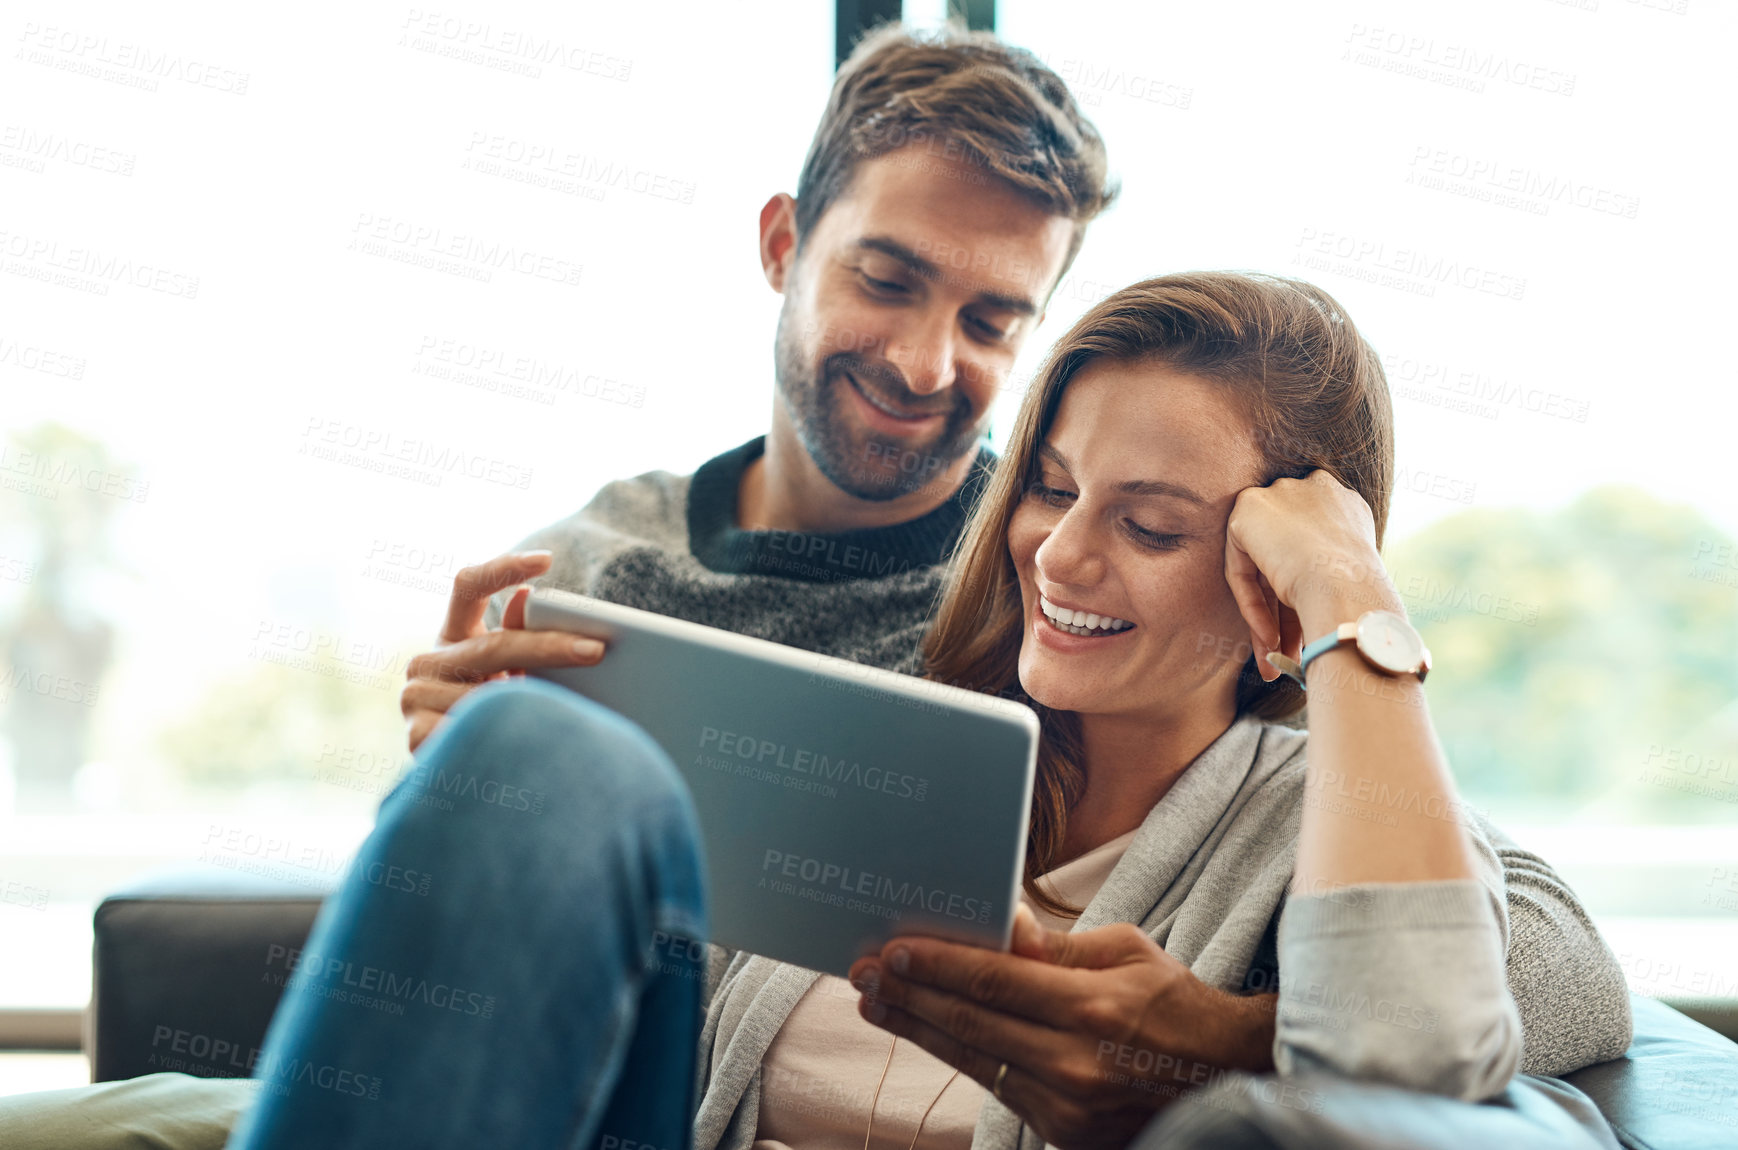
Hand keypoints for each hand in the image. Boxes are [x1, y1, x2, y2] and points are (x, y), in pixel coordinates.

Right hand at [400, 550, 604, 750]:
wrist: (471, 781)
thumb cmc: (505, 716)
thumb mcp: (518, 676)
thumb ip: (524, 640)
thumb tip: (525, 598)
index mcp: (454, 636)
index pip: (468, 585)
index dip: (504, 568)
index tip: (547, 561)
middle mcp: (427, 662)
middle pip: (492, 644)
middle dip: (549, 647)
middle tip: (595, 650)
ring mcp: (415, 697)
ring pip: (489, 694)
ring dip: (531, 707)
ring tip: (565, 719)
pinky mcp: (416, 735)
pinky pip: (474, 730)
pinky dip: (505, 737)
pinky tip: (525, 748)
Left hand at [848, 906, 1275, 1149]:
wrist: (1231, 1079)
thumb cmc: (1177, 1005)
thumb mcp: (1126, 953)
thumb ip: (1054, 947)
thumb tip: (1001, 924)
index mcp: (1091, 1007)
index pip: (991, 980)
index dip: (934, 965)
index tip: (891, 951)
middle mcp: (1074, 1062)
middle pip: (968, 1023)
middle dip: (907, 997)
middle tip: (863, 976)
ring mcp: (1068, 1107)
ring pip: (974, 1060)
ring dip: (920, 1029)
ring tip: (878, 1005)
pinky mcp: (1066, 1136)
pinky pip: (1000, 1089)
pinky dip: (964, 1058)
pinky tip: (934, 1034)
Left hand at [1223, 470, 1389, 681]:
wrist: (1345, 584)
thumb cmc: (1363, 593)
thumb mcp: (1355, 578)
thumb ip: (1330, 576)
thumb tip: (1313, 608)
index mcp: (1343, 502)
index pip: (1314, 548)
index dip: (1308, 590)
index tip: (1311, 627)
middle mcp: (1311, 489)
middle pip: (1287, 558)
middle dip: (1286, 611)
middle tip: (1289, 651)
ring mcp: (1279, 496)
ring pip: (1265, 568)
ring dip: (1270, 618)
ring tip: (1276, 660)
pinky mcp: (1247, 511)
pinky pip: (1243, 569)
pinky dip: (1252, 606)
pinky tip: (1268, 640)